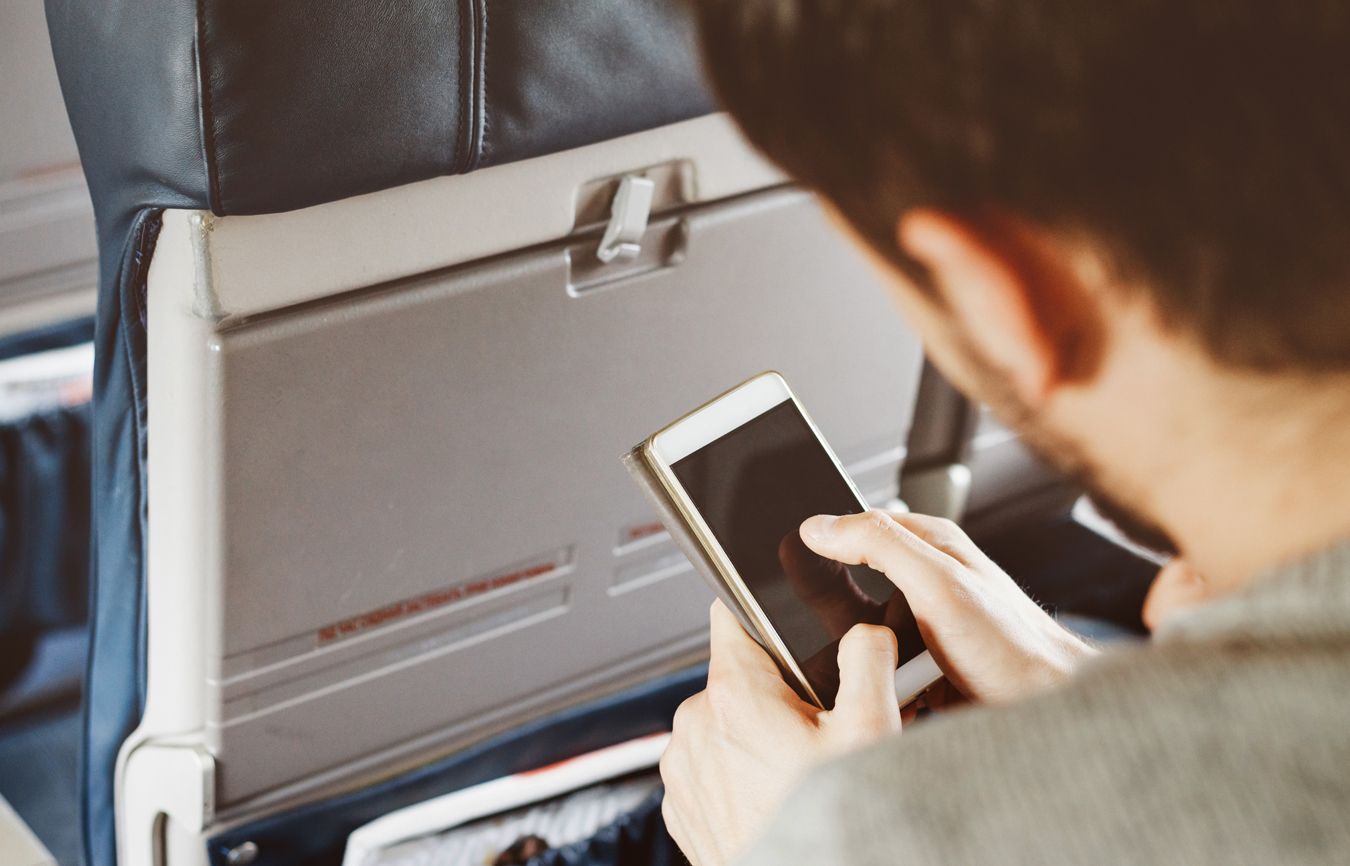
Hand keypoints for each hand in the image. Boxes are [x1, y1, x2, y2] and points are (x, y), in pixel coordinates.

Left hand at [660, 602, 901, 865]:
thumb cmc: (829, 827)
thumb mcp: (871, 730)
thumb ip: (868, 660)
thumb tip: (867, 633)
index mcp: (733, 695)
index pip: (732, 616)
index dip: (764, 617)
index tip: (786, 633)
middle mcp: (695, 726)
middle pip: (739, 677)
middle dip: (778, 694)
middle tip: (819, 731)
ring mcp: (683, 769)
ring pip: (725, 725)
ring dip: (758, 738)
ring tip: (799, 772)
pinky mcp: (681, 806)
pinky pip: (711, 769)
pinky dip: (739, 776)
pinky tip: (775, 797)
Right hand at [800, 510, 1095, 703]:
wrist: (1052, 714)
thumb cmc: (1015, 647)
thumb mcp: (939, 585)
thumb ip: (880, 546)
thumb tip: (820, 527)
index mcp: (930, 546)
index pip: (856, 529)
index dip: (824, 547)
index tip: (791, 565)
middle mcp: (926, 583)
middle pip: (852, 591)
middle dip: (842, 619)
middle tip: (850, 638)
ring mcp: (925, 629)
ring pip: (863, 638)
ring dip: (862, 659)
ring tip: (880, 675)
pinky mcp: (925, 670)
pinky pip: (880, 675)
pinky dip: (877, 686)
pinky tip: (887, 697)